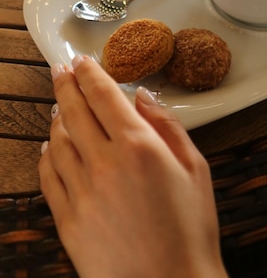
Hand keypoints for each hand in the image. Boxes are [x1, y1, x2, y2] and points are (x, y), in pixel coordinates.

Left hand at [39, 56, 227, 277]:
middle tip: (60, 69)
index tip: (82, 60)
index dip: (90, 72)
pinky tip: (49, 146)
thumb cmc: (191, 231)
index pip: (104, 95)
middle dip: (66, 84)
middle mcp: (104, 163)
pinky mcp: (68, 219)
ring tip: (58, 105)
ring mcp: (81, 192)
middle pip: (75, 110)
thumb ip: (168, 126)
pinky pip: (48, 176)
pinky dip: (46, 154)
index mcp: (138, 146)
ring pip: (57, 140)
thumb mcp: (196, 169)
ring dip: (56, 116)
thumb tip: (143, 97)